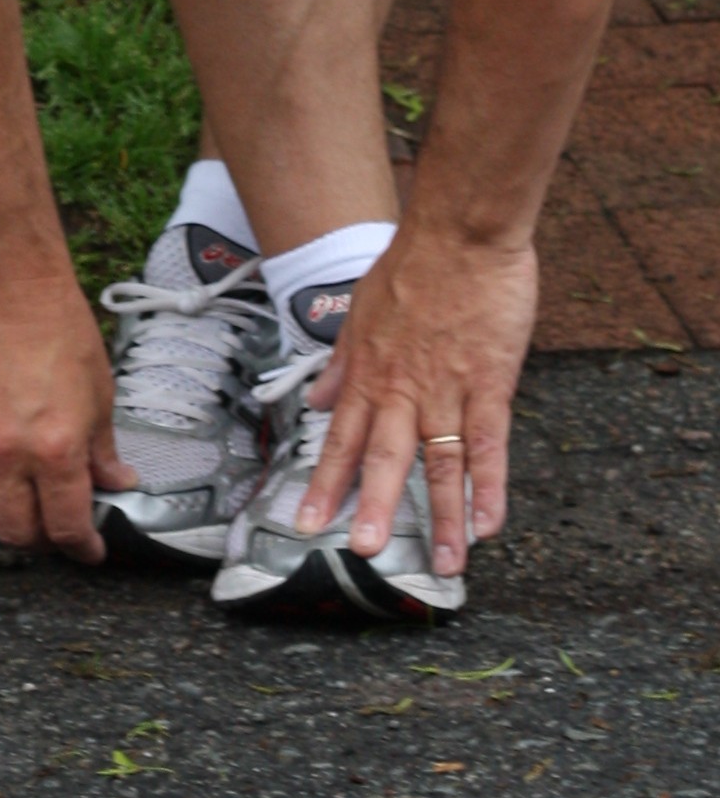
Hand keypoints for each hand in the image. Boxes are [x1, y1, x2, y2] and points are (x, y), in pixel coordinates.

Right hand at [0, 280, 133, 560]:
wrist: (10, 287)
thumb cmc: (61, 332)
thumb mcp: (100, 396)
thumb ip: (102, 450)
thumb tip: (114, 481)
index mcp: (56, 451)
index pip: (66, 527)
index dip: (83, 549)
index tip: (92, 549)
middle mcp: (10, 454)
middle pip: (17, 532)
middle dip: (44, 542)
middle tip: (61, 530)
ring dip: (12, 511)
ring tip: (33, 496)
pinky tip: (10, 454)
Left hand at [300, 225, 537, 579]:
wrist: (459, 231)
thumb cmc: (413, 265)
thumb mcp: (361, 310)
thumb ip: (342, 362)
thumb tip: (317, 400)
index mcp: (369, 372)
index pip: (341, 438)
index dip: (325, 483)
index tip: (307, 523)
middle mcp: (403, 388)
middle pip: (385, 458)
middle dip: (374, 508)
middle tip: (364, 553)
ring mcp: (448, 389)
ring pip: (441, 463)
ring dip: (442, 517)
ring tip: (445, 566)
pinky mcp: (490, 383)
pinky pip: (489, 443)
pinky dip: (490, 486)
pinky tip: (489, 524)